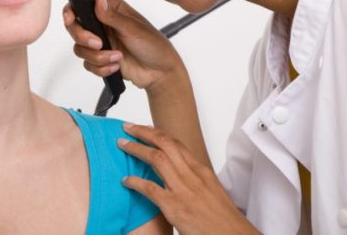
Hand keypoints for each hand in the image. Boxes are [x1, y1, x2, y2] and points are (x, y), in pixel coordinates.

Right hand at [63, 0, 185, 89]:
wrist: (160, 72)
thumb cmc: (153, 45)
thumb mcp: (134, 29)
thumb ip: (113, 17)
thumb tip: (98, 1)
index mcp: (110, 10)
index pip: (82, 6)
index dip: (72, 13)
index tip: (72, 20)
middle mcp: (102, 24)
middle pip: (75, 28)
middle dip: (84, 39)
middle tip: (99, 44)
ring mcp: (100, 42)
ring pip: (80, 49)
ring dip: (98, 57)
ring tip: (117, 57)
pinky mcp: (100, 59)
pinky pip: (88, 65)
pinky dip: (102, 68)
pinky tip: (117, 66)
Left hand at [118, 123, 258, 234]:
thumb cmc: (223, 219)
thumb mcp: (211, 191)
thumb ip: (195, 180)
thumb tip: (180, 175)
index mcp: (201, 171)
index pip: (176, 144)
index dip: (157, 133)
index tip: (145, 129)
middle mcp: (192, 175)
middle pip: (165, 144)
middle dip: (144, 132)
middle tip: (128, 128)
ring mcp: (184, 190)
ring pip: (156, 159)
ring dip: (136, 148)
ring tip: (122, 144)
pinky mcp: (175, 207)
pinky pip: (150, 189)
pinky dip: (135, 182)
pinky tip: (126, 180)